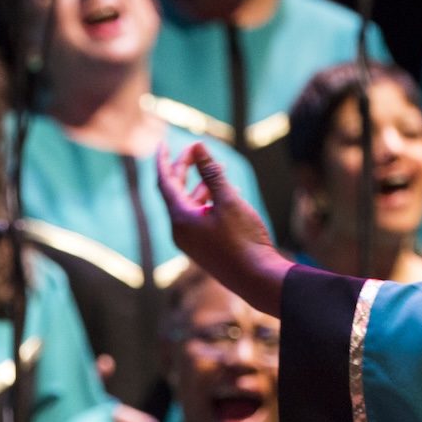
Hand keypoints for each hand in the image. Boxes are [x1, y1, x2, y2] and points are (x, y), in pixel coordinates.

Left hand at [155, 143, 291, 316]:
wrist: (257, 279)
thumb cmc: (244, 239)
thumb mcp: (228, 200)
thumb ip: (211, 172)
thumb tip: (198, 146)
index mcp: (180, 218)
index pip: (164, 181)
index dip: (164, 160)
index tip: (163, 142)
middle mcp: (180, 231)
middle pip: (175, 192)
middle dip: (185, 169)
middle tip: (197, 149)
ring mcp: (190, 242)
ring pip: (189, 206)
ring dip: (201, 185)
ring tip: (220, 169)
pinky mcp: (202, 248)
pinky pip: (197, 219)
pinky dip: (207, 202)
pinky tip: (228, 196)